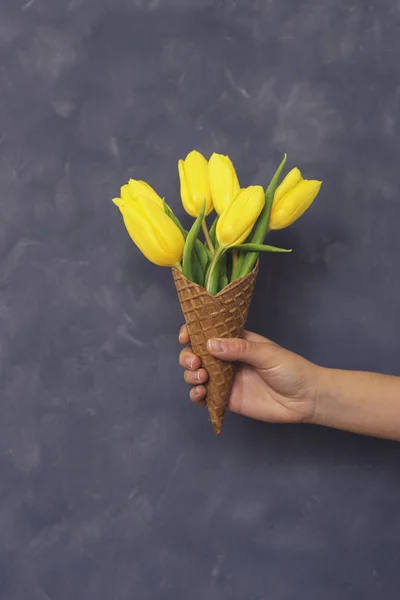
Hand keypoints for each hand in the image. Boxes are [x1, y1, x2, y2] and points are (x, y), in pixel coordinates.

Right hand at [179, 326, 320, 423]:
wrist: (305, 399)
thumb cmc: (291, 369)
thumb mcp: (266, 353)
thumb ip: (238, 349)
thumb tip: (210, 343)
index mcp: (236, 342)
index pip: (208, 333)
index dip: (193, 333)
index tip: (186, 336)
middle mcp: (227, 359)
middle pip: (196, 354)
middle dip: (188, 357)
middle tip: (196, 363)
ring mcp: (226, 380)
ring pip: (196, 375)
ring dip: (190, 376)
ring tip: (201, 379)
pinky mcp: (227, 399)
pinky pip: (205, 397)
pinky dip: (196, 395)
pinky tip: (201, 394)